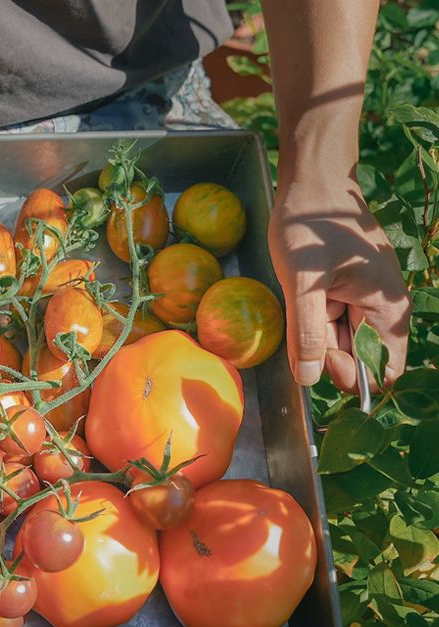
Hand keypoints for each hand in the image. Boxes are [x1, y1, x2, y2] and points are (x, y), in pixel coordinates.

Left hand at [268, 176, 410, 391]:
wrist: (311, 183)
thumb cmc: (309, 226)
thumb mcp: (301, 281)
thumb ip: (306, 332)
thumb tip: (308, 379)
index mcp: (388, 309)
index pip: (381, 371)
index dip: (348, 373)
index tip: (317, 351)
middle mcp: (383, 310)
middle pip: (357, 358)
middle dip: (325, 349)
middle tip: (306, 312)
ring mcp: (365, 301)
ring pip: (340, 342)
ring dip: (316, 332)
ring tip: (305, 295)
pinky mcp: (347, 293)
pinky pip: (331, 322)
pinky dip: (312, 317)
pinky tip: (304, 293)